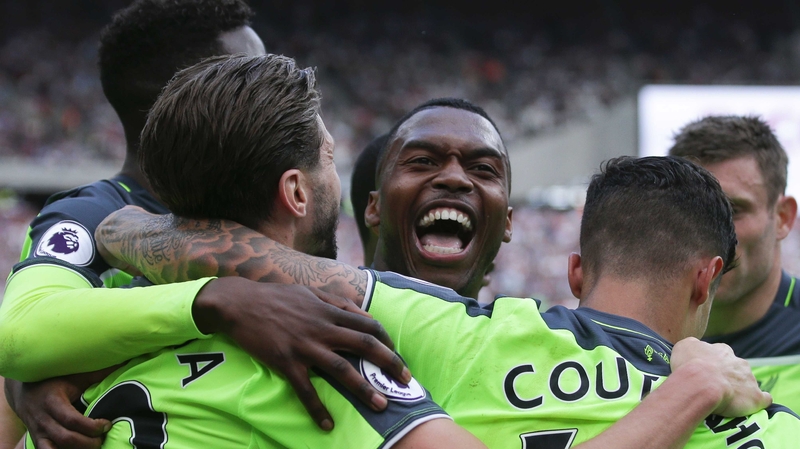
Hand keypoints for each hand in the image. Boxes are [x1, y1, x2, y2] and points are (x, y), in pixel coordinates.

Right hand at [5, 375, 110, 448]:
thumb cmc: (54, 381)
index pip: (73, 420)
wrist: (24, 391)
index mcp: (53, 401)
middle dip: (87, 442)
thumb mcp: (74, 376)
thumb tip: (122, 362)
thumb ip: (97, 374)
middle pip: (66, 438)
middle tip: (102, 439)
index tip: (107, 425)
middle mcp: (43, 419)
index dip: (91, 426)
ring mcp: (38, 432)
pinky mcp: (36, 440)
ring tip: (93, 447)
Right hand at [193, 277, 410, 429]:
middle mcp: (322, 327)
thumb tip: (362, 311)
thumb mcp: (310, 292)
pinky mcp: (286, 361)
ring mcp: (304, 345)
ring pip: (341, 369)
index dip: (387, 340)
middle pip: (364, 345)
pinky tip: (327, 424)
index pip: (368, 324)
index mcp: (329, 311)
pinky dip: (317, 408)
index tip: (397, 354)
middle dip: (389, 363)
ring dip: (364, 389)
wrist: (240, 304)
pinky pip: (305, 389)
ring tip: (380, 405)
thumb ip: (336, 301)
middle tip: (406, 381)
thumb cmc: (276, 297)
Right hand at [671, 337, 771, 416]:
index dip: (714, 363)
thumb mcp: (683, 346)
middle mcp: (739, 362)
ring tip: (728, 399)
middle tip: (715, 386)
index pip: (722, 354)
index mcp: (723, 351)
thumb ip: (692, 346)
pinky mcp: (756, 397)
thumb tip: (694, 349)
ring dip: (741, 389)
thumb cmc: (690, 365)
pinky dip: (759, 401)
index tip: (706, 371)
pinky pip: (763, 399)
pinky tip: (752, 404)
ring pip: (749, 383)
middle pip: (737, 368)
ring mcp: (750, 379)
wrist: (702, 383)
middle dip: (729, 376)